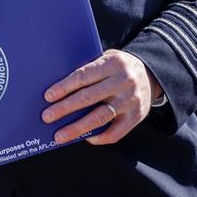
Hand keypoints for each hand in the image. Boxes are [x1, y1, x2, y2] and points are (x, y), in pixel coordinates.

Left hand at [41, 50, 160, 145]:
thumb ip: (89, 70)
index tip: (48, 96)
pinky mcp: (136, 117)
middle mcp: (123, 82)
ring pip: (99, 117)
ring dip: (77, 128)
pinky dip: (99, 137)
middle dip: (65, 108)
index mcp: (112, 63)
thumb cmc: (117, 67)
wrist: (150, 74)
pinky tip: (85, 138)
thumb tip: (59, 89)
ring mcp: (131, 101)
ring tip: (59, 135)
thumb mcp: (106, 59)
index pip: (83, 76)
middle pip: (89, 98)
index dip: (64, 87)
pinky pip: (116, 133)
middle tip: (47, 117)